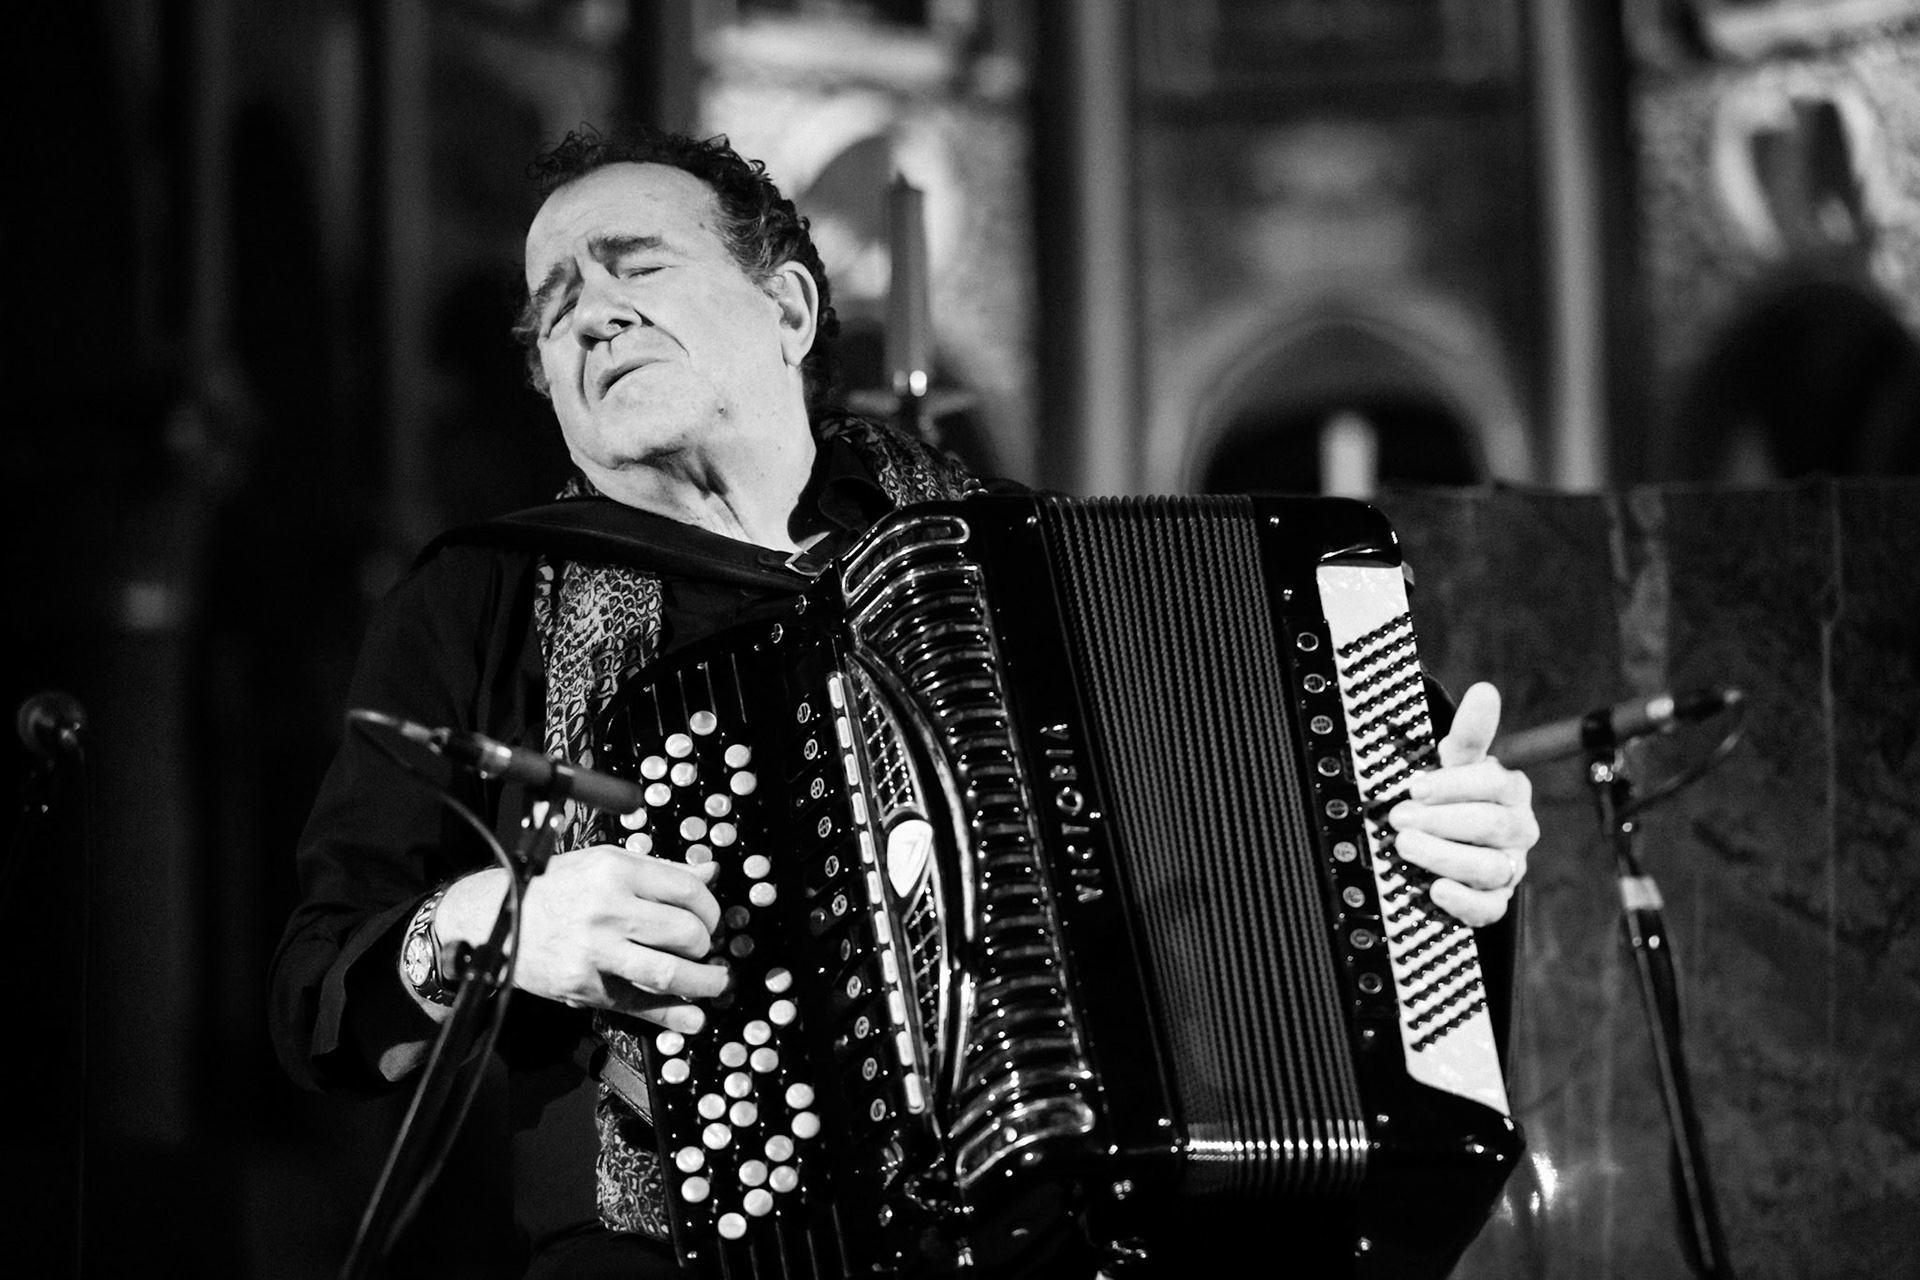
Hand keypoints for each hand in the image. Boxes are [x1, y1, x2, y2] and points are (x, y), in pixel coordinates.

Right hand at [433, 844, 728, 1031]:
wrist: (495, 917)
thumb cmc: (553, 887)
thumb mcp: (603, 863)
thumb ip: (658, 869)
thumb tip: (709, 872)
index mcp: (617, 871)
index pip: (688, 891)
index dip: (711, 909)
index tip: (711, 919)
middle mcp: (608, 909)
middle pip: (685, 932)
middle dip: (706, 945)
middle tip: (706, 949)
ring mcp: (596, 950)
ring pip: (669, 973)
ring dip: (704, 984)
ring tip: (715, 983)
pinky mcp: (584, 984)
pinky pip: (637, 1003)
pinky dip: (671, 1015)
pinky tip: (692, 1017)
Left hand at [1388, 682, 1538, 927]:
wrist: (1449, 843)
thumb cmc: (1451, 796)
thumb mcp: (1453, 763)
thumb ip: (1469, 734)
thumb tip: (1485, 690)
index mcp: (1511, 790)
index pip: (1495, 785)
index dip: (1454, 786)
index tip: (1414, 787)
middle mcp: (1519, 830)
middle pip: (1492, 827)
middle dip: (1441, 822)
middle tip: (1399, 818)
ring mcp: (1510, 868)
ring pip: (1490, 868)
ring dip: (1444, 857)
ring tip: (1404, 846)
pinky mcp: (1496, 902)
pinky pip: (1489, 908)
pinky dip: (1462, 901)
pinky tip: (1435, 889)